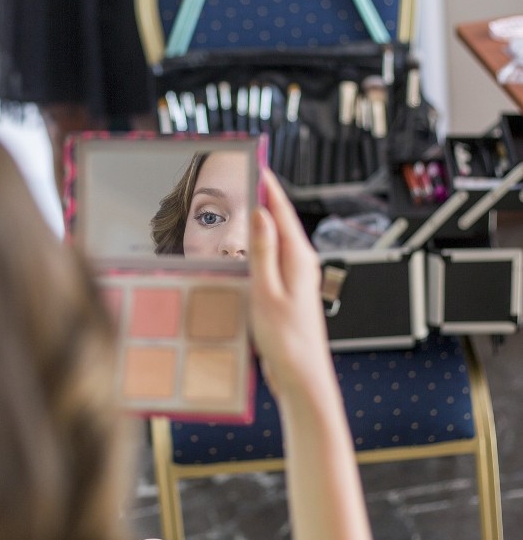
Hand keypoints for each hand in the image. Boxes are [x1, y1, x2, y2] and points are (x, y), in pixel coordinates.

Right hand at [248, 169, 333, 400]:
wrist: (301, 376)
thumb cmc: (287, 340)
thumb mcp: (267, 292)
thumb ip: (264, 252)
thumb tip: (262, 215)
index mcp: (299, 258)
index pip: (282, 211)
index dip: (268, 185)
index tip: (256, 163)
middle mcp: (301, 264)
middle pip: (279, 222)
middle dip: (261, 199)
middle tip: (241, 180)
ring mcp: (295, 278)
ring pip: (274, 241)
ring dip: (257, 223)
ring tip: (238, 207)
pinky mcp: (286, 292)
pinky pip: (270, 260)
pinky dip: (256, 247)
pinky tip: (241, 250)